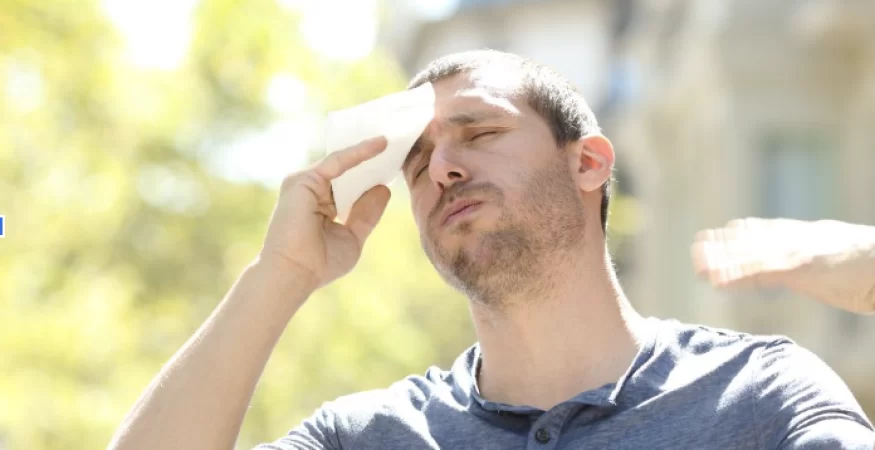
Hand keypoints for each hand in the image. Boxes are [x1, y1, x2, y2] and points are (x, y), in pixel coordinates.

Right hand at [258, 136, 391, 288]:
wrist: (295, 273)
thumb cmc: (320, 264)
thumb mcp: (353, 236)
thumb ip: (366, 213)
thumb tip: (383, 188)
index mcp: (320, 206)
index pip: (348, 186)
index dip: (370, 177)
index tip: (395, 166)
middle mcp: (311, 192)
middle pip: (346, 171)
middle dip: (372, 160)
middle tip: (400, 145)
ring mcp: (304, 184)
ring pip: (343, 162)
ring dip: (368, 152)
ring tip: (396, 140)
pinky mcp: (303, 179)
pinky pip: (337, 161)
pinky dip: (359, 152)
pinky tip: (380, 144)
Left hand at [691, 218, 874, 313]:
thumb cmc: (872, 269)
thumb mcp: (837, 262)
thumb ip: (817, 261)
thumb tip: (807, 267)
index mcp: (809, 236)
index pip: (770, 232)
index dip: (744, 233)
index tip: (722, 232)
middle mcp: (798, 240)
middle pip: (754, 240)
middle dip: (725, 244)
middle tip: (697, 246)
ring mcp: (798, 251)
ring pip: (752, 254)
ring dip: (723, 260)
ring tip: (698, 264)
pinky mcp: (802, 266)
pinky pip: (763, 272)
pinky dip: (738, 276)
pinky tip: (717, 283)